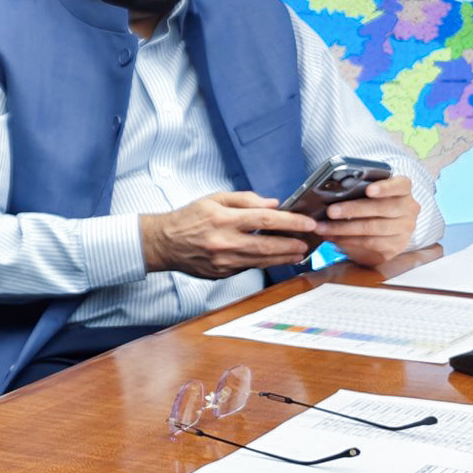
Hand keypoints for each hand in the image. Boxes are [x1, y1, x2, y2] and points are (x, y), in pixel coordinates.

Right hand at [140, 191, 320, 278]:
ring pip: (263, 260)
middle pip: (269, 244)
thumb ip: (245, 199)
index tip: (308, 222)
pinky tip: (275, 257)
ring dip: (285, 256)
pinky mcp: (222, 273)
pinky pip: (249, 267)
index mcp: (223, 219)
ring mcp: (223, 261)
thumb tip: (273, 204)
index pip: (266, 219)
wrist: (163, 243)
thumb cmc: (188, 219)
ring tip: (299, 252)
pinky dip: (265, 262)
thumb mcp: (214, 199)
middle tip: (309, 242)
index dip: (291, 221)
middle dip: (294, 243)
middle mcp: (224, 241)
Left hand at [310, 174, 419, 265]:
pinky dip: (347, 240)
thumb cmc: (370, 206)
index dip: (385, 187)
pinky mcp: (396, 247)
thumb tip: (328, 194)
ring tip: (322, 227)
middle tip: (330, 211)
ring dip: (343, 228)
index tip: (368, 190)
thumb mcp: (366, 195)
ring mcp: (404, 229)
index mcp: (403, 190)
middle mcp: (408, 209)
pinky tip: (332, 238)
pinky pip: (369, 243)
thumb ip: (356, 191)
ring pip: (372, 227)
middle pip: (381, 208)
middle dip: (352, 209)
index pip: (400, 185)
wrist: (384, 232)